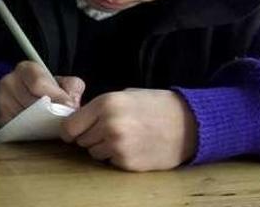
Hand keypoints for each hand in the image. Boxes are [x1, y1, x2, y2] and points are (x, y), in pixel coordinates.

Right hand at [0, 61, 84, 126]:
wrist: (31, 96)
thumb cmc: (49, 89)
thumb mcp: (64, 82)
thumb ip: (72, 88)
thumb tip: (71, 104)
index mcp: (25, 69)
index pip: (38, 83)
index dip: (56, 96)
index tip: (69, 106)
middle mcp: (9, 81)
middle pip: (32, 102)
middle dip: (51, 112)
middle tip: (63, 118)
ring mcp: (1, 101)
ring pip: (26, 118)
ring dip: (42, 124)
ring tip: (52, 123)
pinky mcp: (0, 118)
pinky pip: (18, 129)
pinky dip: (31, 132)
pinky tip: (40, 129)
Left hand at [60, 88, 197, 170]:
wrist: (190, 124)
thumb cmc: (156, 106)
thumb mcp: (124, 95)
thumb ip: (99, 108)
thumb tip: (78, 119)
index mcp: (105, 104)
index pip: (70, 126)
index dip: (71, 129)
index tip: (75, 131)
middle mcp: (108, 125)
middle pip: (81, 140)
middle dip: (90, 136)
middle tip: (107, 131)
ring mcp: (118, 146)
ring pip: (94, 152)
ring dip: (103, 147)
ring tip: (123, 138)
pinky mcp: (128, 163)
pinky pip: (110, 162)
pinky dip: (117, 157)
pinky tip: (133, 147)